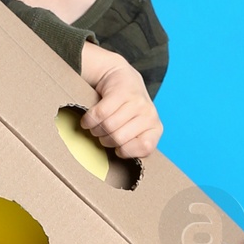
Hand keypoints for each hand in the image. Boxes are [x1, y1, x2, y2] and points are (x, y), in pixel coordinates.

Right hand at [79, 42, 162, 158]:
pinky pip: (100, 113)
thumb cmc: (126, 111)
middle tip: (101, 135)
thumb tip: (119, 166)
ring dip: (95, 130)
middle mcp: (150, 114)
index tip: (117, 148)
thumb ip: (132, 146)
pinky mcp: (121, 92)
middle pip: (119, 138)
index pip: (144, 148)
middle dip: (105, 140)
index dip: (125, 151)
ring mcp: (137, 102)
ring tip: (95, 128)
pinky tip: (88, 120)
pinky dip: (89, 120)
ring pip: (108, 126)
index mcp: (155, 128)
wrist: (122, 77)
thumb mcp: (135, 130)